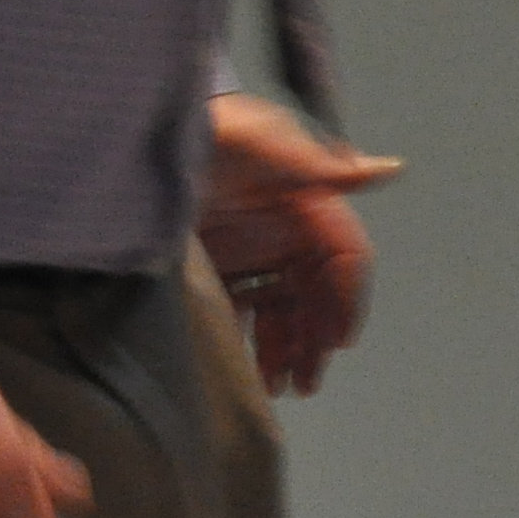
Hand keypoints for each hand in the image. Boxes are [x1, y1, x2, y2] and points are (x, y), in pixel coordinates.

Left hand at [202, 96, 400, 396]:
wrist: (127, 133)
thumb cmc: (198, 131)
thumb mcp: (258, 141)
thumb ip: (319, 164)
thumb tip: (391, 168)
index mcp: (306, 201)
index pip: (344, 257)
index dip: (345, 300)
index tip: (335, 342)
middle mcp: (283, 228)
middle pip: (315, 293)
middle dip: (316, 339)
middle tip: (306, 381)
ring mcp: (249, 248)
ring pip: (283, 309)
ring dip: (287, 349)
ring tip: (278, 386)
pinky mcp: (215, 264)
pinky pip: (244, 311)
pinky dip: (250, 342)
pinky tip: (247, 371)